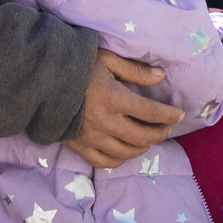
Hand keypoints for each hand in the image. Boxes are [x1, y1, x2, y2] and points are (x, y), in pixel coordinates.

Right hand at [64, 49, 182, 167]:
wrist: (42, 84)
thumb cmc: (77, 68)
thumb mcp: (107, 61)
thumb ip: (135, 71)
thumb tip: (160, 77)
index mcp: (114, 99)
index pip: (150, 112)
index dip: (169, 116)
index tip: (180, 115)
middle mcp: (105, 122)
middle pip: (141, 136)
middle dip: (159, 134)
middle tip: (167, 130)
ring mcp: (91, 138)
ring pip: (125, 152)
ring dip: (142, 148)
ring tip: (149, 140)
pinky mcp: (79, 147)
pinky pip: (103, 162)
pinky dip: (119, 160)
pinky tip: (126, 153)